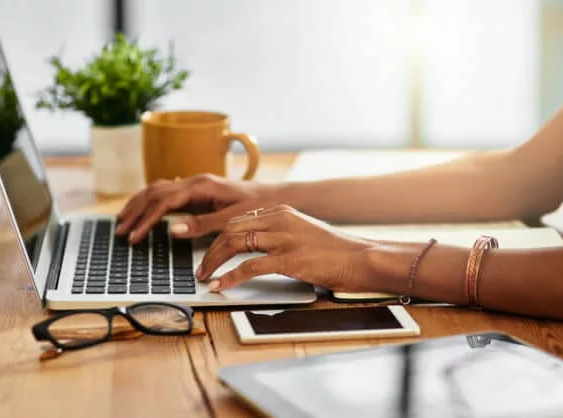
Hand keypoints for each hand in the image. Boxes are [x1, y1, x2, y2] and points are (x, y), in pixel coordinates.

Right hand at [115, 174, 280, 242]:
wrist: (274, 197)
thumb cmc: (257, 206)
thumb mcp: (232, 219)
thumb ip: (202, 224)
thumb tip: (172, 230)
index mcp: (201, 186)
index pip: (163, 202)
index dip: (145, 220)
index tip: (134, 237)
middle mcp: (194, 181)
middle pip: (154, 192)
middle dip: (134, 212)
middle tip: (119, 231)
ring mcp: (195, 184)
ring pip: (157, 189)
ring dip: (138, 205)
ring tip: (123, 220)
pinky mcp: (197, 191)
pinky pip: (167, 192)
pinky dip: (150, 201)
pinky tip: (143, 208)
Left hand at [196, 205, 377, 291]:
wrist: (361, 258)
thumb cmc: (334, 250)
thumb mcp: (301, 232)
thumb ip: (277, 234)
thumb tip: (251, 247)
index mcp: (281, 211)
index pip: (238, 220)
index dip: (217, 237)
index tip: (207, 251)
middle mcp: (279, 219)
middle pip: (231, 229)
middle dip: (210, 250)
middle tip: (201, 268)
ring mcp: (284, 238)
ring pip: (235, 244)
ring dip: (214, 262)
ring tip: (205, 276)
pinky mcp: (290, 258)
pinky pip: (250, 267)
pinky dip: (230, 277)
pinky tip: (221, 285)